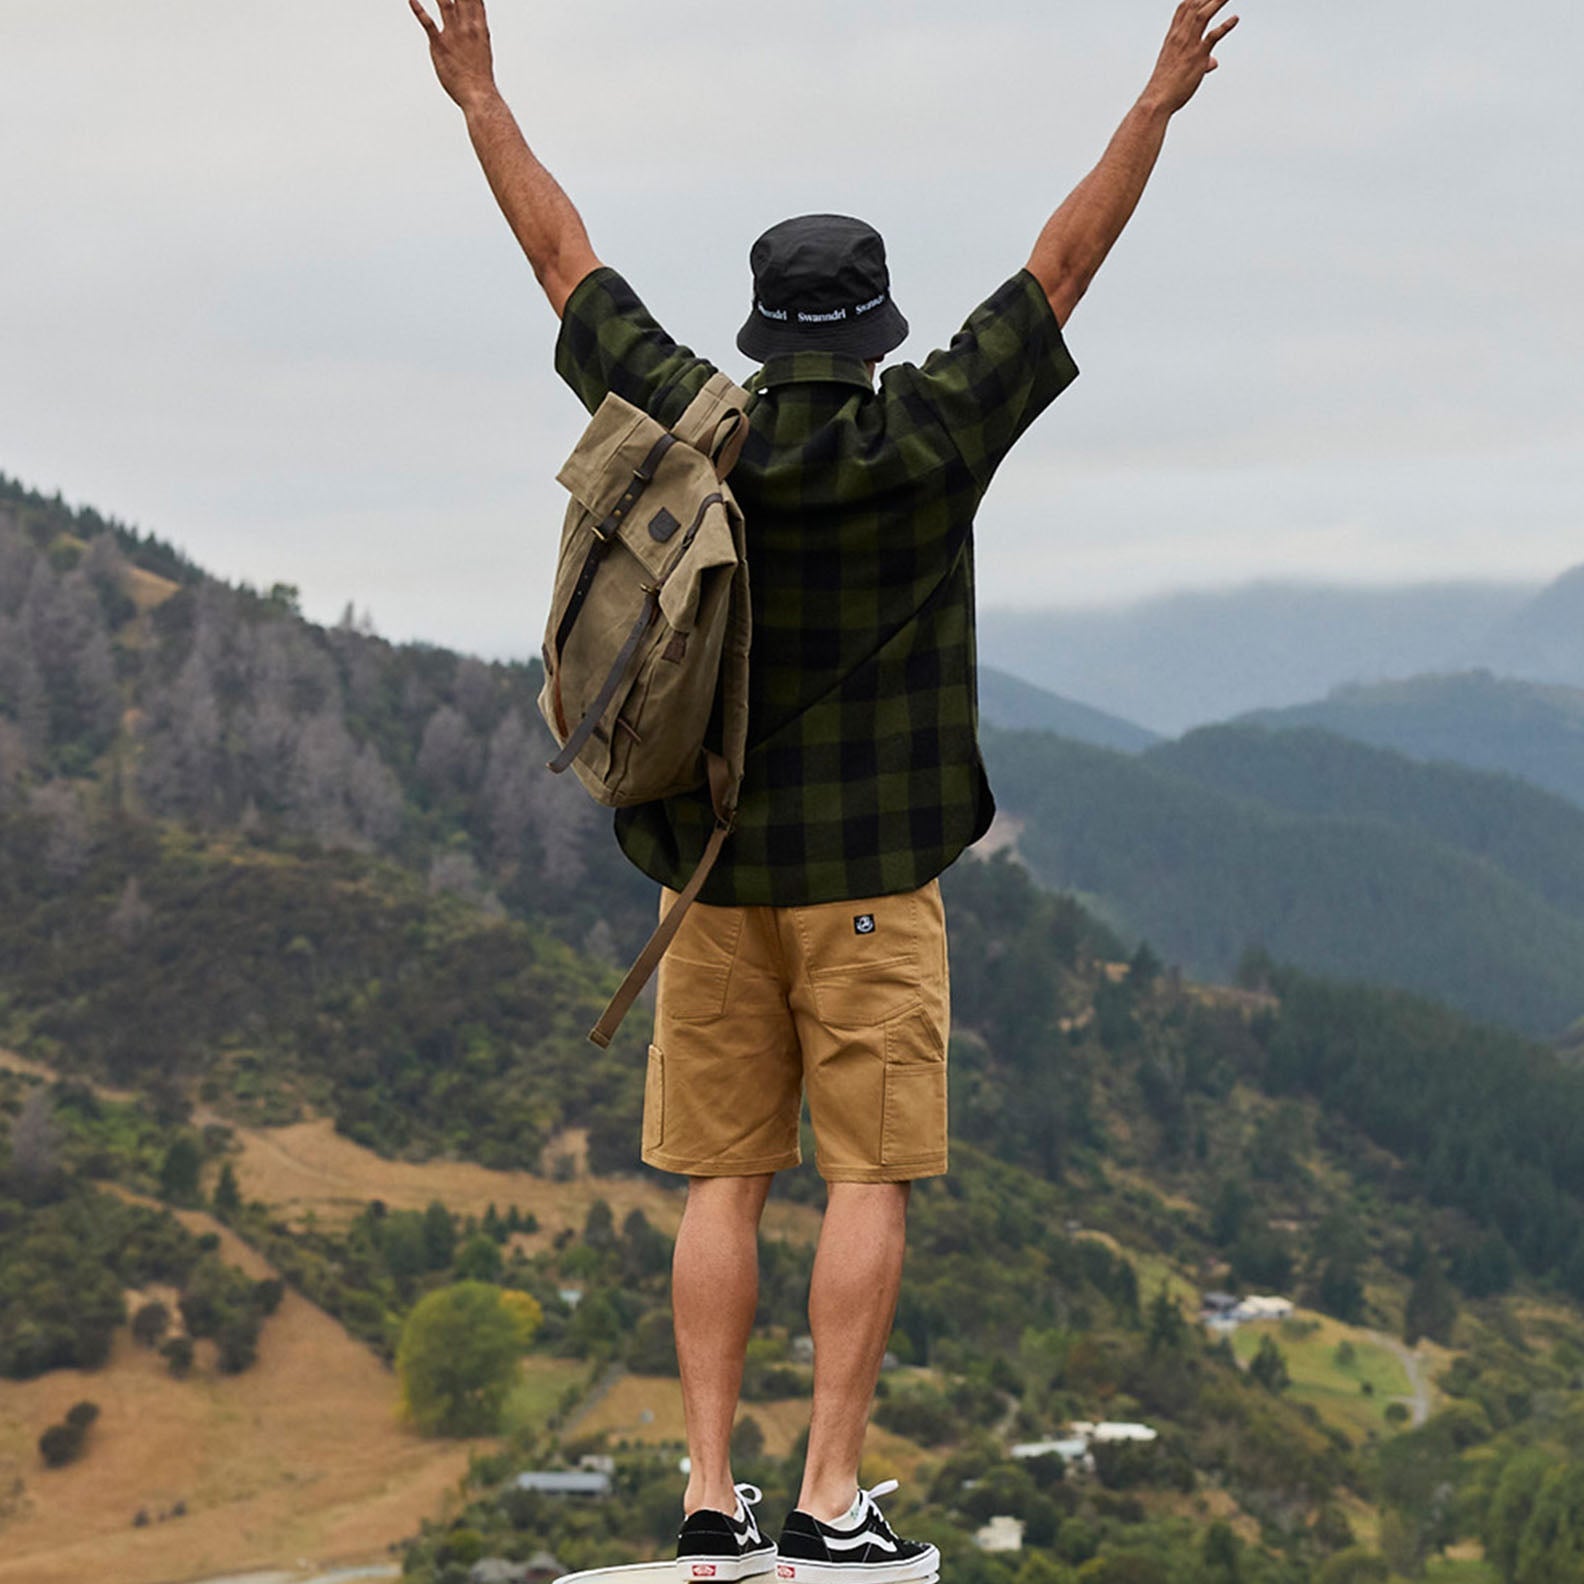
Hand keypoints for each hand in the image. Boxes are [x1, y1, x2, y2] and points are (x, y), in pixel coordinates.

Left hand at [409, 0, 497, 112]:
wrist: (478, 95)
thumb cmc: (479, 77)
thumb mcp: (482, 47)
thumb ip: (475, 30)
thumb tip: (474, 23)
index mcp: (479, 26)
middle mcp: (468, 26)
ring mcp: (454, 34)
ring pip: (445, 1)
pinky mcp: (440, 44)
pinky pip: (427, 22)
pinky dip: (419, 9)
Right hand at [1144, 0, 1238, 114]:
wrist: (1156, 101)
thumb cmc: (1166, 88)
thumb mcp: (1180, 69)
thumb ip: (1201, 60)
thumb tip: (1214, 62)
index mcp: (1173, 37)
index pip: (1183, 8)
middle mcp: (1180, 37)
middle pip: (1194, 6)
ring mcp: (1188, 46)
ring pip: (1202, 15)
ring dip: (1216, 1)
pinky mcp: (1197, 57)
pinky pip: (1212, 37)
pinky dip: (1225, 26)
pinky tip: (1235, 19)